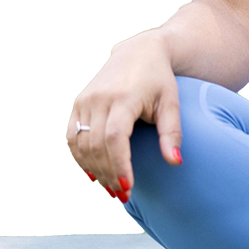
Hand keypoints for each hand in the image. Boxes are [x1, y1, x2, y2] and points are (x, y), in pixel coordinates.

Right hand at [68, 31, 182, 205]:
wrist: (139, 52)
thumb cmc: (160, 80)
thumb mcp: (171, 103)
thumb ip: (172, 133)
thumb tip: (176, 162)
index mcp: (124, 97)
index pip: (115, 137)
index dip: (119, 165)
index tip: (128, 188)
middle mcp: (100, 98)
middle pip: (97, 145)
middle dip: (109, 174)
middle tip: (123, 196)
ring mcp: (86, 100)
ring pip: (82, 144)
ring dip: (95, 170)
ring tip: (111, 188)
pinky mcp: (79, 103)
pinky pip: (72, 136)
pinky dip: (80, 158)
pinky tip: (94, 173)